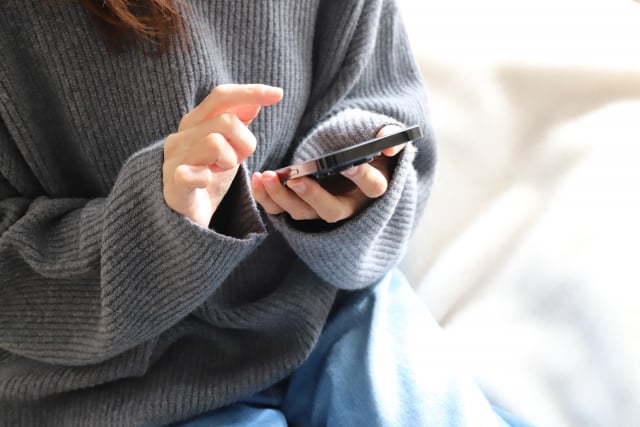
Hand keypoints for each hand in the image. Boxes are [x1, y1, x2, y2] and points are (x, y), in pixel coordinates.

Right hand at [163, 84, 282, 226]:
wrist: (185, 218)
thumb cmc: (207, 178)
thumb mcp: (228, 148)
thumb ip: (238, 123)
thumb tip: (255, 100)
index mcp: (193, 123)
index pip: (221, 96)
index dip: (250, 92)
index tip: (278, 94)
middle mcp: (180, 136)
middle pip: (226, 121)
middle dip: (244, 142)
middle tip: (238, 160)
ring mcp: (173, 160)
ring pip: (215, 142)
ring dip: (229, 161)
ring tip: (219, 171)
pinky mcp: (172, 185)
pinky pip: (196, 173)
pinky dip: (208, 177)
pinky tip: (206, 182)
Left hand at [251, 124, 403, 222]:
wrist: (350, 162)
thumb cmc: (368, 151)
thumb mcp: (384, 142)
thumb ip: (390, 137)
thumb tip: (389, 144)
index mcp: (372, 189)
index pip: (372, 187)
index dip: (362, 176)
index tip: (350, 163)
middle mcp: (347, 206)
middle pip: (331, 210)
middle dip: (313, 196)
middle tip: (296, 178)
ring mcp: (321, 211)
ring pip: (302, 213)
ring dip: (282, 197)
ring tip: (267, 176)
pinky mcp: (300, 209)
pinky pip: (281, 210)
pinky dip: (267, 199)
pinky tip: (257, 180)